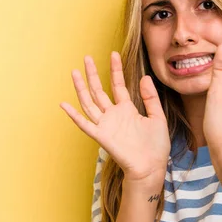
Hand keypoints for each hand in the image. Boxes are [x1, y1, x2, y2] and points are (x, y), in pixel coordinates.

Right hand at [60, 52, 169, 187]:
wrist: (151, 167)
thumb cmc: (156, 146)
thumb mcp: (158, 117)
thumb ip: (150, 98)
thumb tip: (145, 77)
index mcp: (128, 110)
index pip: (118, 85)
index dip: (115, 70)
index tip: (113, 54)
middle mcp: (114, 115)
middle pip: (99, 90)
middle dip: (93, 74)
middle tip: (86, 57)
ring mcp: (106, 125)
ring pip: (89, 103)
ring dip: (81, 88)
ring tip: (74, 72)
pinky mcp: (102, 136)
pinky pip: (85, 124)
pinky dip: (74, 115)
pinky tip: (64, 104)